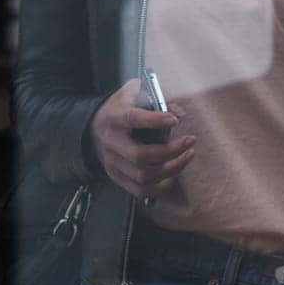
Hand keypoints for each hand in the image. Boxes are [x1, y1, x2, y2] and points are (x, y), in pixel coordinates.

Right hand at [86, 78, 195, 200]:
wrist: (93, 128)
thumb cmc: (120, 109)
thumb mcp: (132, 93)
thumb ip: (154, 95)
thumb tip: (177, 109)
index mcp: (116, 118)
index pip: (132, 119)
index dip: (154, 120)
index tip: (174, 120)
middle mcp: (112, 142)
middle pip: (140, 155)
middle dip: (170, 151)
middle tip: (190, 141)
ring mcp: (113, 163)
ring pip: (143, 176)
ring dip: (171, 168)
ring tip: (188, 155)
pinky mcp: (117, 176)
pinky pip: (140, 191)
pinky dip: (160, 187)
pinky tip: (173, 175)